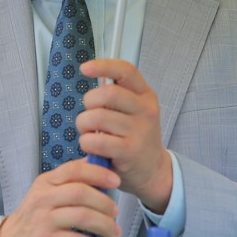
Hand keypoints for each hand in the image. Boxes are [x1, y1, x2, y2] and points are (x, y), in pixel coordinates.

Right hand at [0, 159, 121, 236]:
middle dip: (105, 202)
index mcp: (46, 182)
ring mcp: (43, 219)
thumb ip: (70, 182)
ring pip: (82, 216)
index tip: (116, 181)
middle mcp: (43, 197)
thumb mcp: (47, 194)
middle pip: (81, 192)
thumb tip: (99, 166)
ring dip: (105, 225)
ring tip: (115, 233)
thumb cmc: (34, 219)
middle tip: (116, 213)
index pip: (74, 170)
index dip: (98, 173)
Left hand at [76, 58, 172, 212]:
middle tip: (88, 114)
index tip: (85, 68)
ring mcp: (139, 131)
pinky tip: (92, 147)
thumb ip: (118, 94)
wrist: (152, 170)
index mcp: (146, 95)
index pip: (126, 71)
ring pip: (97, 117)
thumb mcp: (135, 111)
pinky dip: (86, 143)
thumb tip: (91, 73)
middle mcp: (146, 110)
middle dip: (88, 102)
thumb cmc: (135, 136)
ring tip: (89, 133)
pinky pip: (97, 141)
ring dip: (83, 125)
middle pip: (107, 94)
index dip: (103, 66)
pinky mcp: (129, 151)